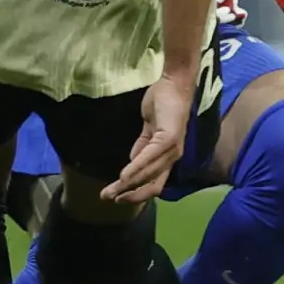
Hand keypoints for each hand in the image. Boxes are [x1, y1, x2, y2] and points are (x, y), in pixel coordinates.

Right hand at [101, 71, 195, 203]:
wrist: (174, 84)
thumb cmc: (163, 103)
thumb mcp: (150, 130)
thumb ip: (143, 146)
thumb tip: (131, 163)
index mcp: (168, 156)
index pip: (154, 183)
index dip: (137, 194)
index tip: (117, 197)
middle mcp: (173, 157)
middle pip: (153, 186)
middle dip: (130, 196)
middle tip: (109, 199)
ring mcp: (172, 149)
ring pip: (149, 175)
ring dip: (127, 185)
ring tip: (110, 191)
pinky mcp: (167, 138)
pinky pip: (149, 157)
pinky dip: (135, 168)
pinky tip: (123, 176)